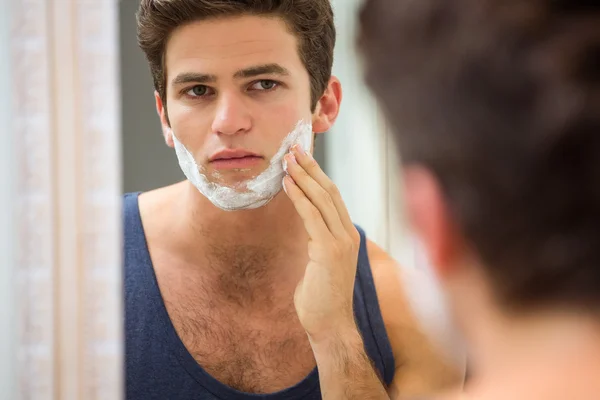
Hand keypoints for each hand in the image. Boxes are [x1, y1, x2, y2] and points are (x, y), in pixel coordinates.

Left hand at [283, 144, 360, 341]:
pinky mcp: (329, 250)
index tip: (303, 159)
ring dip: (303, 177)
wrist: (330, 324)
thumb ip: (319, 241)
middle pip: (330, 192)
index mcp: (348, 236)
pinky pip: (311, 216)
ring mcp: (341, 242)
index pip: (334, 197)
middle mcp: (348, 235)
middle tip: (293, 149)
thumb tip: (308, 227)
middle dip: (310, 168)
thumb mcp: (322, 262)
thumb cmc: (322, 296)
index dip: (318, 175)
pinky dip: (299, 197)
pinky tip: (287, 184)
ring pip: (322, 199)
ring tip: (287, 160)